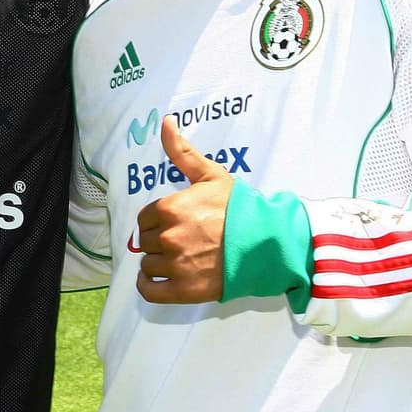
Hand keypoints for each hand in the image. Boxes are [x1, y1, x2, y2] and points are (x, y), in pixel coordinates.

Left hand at [135, 118, 232, 303]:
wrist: (266, 243)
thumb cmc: (239, 208)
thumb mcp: (210, 175)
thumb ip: (181, 151)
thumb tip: (166, 121)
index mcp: (170, 208)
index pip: (145, 218)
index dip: (158, 220)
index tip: (175, 222)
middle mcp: (168, 236)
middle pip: (146, 241)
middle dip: (160, 239)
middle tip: (183, 240)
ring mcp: (175, 265)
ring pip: (148, 264)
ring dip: (158, 262)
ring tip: (180, 258)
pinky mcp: (184, 290)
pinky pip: (149, 290)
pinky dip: (149, 285)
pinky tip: (159, 279)